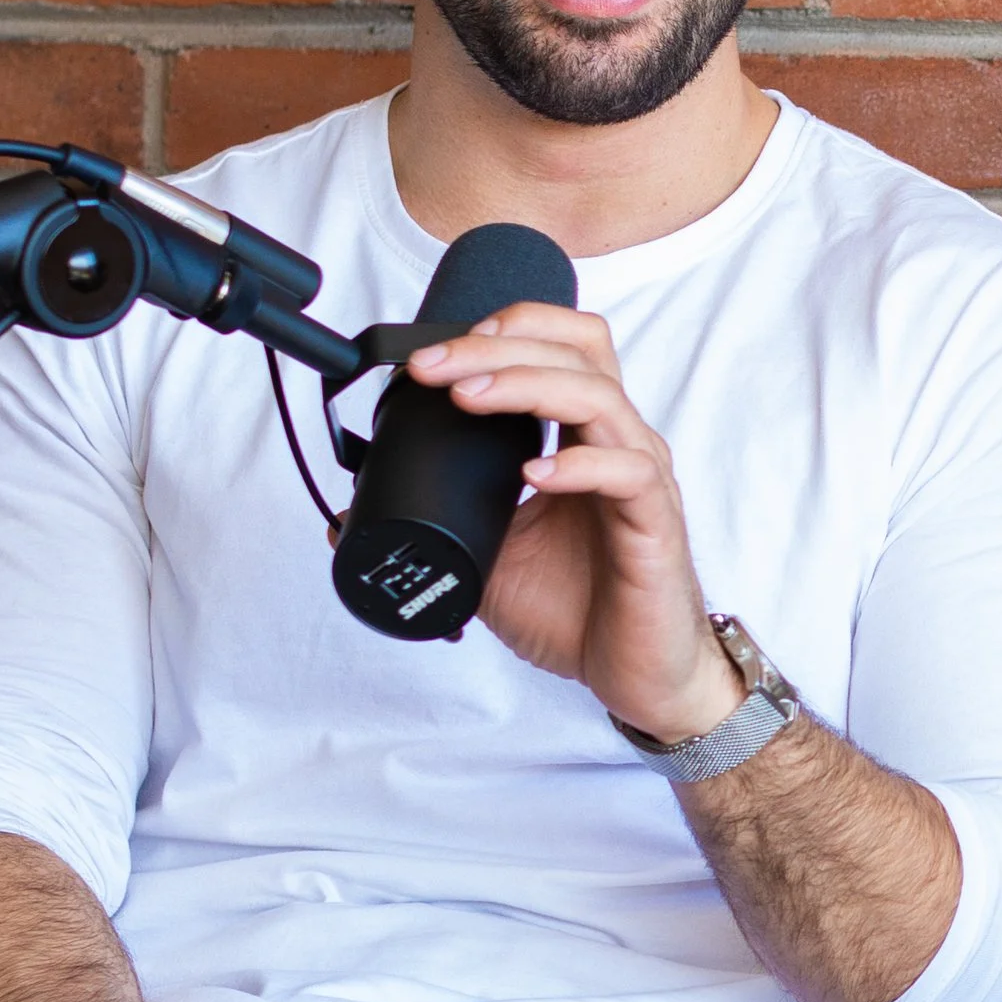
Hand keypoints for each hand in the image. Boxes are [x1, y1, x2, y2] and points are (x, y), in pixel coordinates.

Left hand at [405, 301, 744, 743]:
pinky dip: (580, 465)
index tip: (435, 354)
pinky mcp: (655, 523)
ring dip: (527, 386)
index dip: (505, 329)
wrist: (632, 673)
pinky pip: (628, 474)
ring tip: (470, 398)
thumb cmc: (578, 609)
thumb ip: (437, 524)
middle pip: (573, 353)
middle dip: (495, 348)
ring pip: (597, 396)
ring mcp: (640, 478)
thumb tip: (345, 517)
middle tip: (433, 367)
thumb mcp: (488, 558)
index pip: (559, 345)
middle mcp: (615, 442)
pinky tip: (536, 473)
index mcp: (581, 436)